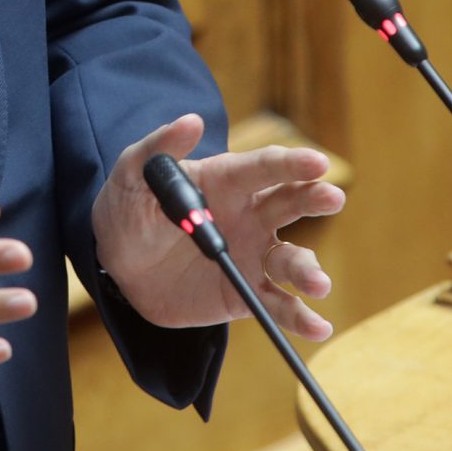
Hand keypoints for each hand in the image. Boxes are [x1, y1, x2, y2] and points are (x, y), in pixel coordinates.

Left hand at [89, 114, 343, 341]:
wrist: (118, 264)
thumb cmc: (129, 208)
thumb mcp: (132, 174)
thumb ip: (159, 148)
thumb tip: (191, 121)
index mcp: (228, 181)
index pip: (265, 167)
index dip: (292, 163)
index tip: (317, 162)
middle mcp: (250, 215)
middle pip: (291, 204)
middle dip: (315, 200)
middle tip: (332, 198)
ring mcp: (252, 255)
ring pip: (290, 259)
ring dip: (309, 270)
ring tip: (317, 284)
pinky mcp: (245, 294)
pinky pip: (278, 305)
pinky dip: (301, 318)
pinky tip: (318, 329)